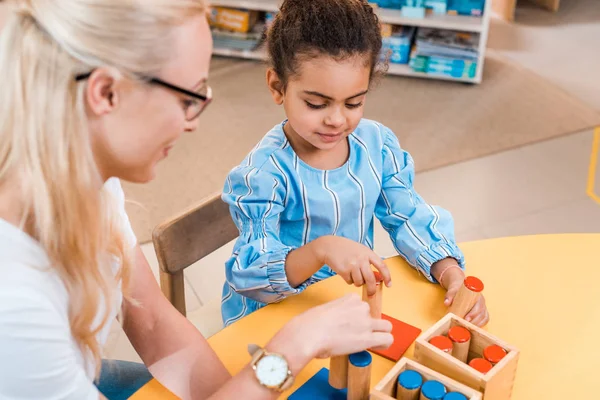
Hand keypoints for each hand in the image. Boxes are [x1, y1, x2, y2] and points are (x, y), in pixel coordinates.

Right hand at [270, 294, 392, 368]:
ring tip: (371, 342)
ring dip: (380, 333)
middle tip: (359, 335)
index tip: (349, 325)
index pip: (361, 305)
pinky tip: (377, 347)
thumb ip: (334, 313)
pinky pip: (388, 339)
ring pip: (386, 326)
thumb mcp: (324, 310)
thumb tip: (334, 326)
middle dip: (370, 324)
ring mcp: (366, 322)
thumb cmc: (309, 324)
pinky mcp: (368, 338)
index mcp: (350, 298)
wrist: (308, 334)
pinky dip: (385, 343)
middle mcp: (361, 308)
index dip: (357, 317)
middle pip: (374, 315)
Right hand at [316, 236, 391, 295]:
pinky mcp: (344, 270)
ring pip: (359, 282)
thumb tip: (378, 278)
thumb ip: (369, 262)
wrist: (330, 246)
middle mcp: (361, 259)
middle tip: (371, 294)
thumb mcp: (361, 251)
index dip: (387, 276)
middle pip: (371, 279)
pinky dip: (349, 280)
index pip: (382, 266)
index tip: (389, 285)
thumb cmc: (347, 249)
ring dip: (357, 282)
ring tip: (353, 274)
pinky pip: (350, 282)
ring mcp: (352, 265)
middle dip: (372, 289)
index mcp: (368, 253)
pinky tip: (345, 272)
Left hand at [444, 274, 489, 326]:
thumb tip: (446, 303)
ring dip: (477, 324)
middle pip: (482, 314)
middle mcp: (481, 302)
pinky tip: (473, 328)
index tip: (466, 319)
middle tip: (465, 326)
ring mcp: (483, 307)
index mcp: (476, 296)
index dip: (473, 314)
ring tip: (468, 328)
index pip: (478, 306)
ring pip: (484, 318)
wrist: (459, 287)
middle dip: (474, 321)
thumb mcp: (452, 291)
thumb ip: (449, 296)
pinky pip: (484, 320)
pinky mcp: (482, 312)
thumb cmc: (457, 290)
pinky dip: (480, 325)